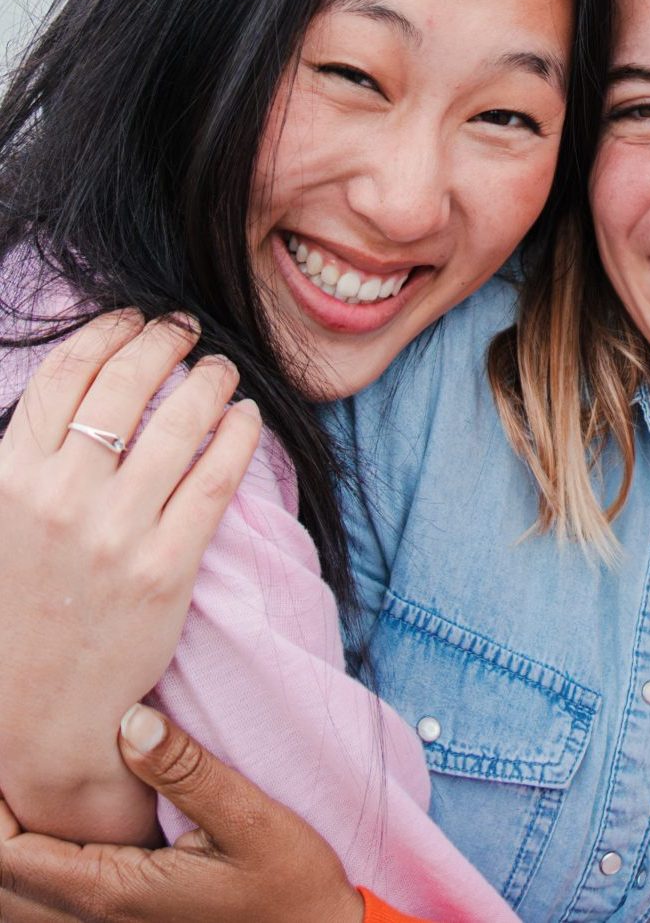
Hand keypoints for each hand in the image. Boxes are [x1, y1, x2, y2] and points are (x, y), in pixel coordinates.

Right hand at [0, 311, 259, 839]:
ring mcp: (117, 533)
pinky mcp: (167, 567)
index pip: (65, 375)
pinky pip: (218, 476)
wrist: (37, 712)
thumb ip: (32, 456)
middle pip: (126, 383)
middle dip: (164, 339)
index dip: (107, 331)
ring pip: (180, 420)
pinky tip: (245, 416)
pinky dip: (237, 433)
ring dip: (210, 379)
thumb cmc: (20, 604)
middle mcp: (60, 499)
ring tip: (222, 369)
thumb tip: (83, 381)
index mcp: (9, 480)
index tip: (133, 318)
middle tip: (187, 329)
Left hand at [0, 705, 364, 922]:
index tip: (9, 752)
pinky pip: (54, 901)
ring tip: (33, 790)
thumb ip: (186, 771)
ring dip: (16, 847)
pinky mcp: (129, 920)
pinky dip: (40, 865)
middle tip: (16, 765)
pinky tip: (69, 824)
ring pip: (22, 898)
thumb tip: (130, 720)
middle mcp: (98, 917)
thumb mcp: (248, 818)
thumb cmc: (289, 884)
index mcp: (114, 891)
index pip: (10, 857)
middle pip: (5, 879)